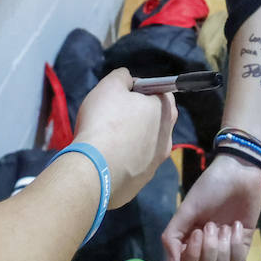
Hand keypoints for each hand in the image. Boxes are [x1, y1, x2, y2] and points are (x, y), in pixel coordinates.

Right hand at [74, 68, 176, 207]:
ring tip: (104, 140)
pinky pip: (131, 165)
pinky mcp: (140, 183)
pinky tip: (104, 159)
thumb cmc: (104, 122)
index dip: (139, 90)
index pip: (160, 93)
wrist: (93, 171)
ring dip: (128, 139)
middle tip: (111, 116)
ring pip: (142, 144)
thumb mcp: (110, 85)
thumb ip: (123, 77)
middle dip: (134, 116)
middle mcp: (167, 138)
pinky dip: (121, 160)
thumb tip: (129, 81)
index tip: (120, 95)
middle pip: (152, 120)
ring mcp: (155, 164)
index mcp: (165, 112)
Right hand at [162, 153, 260, 260]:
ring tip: (224, 228)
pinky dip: (236, 245)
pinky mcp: (243, 244)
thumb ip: (172, 237)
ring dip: (222, 252)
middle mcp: (205, 249)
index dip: (190, 258)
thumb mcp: (186, 209)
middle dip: (208, 252)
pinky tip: (237, 224)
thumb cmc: (210, 187)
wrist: (239, 172)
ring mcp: (224, 248)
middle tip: (210, 225)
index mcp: (188, 241)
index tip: (196, 232)